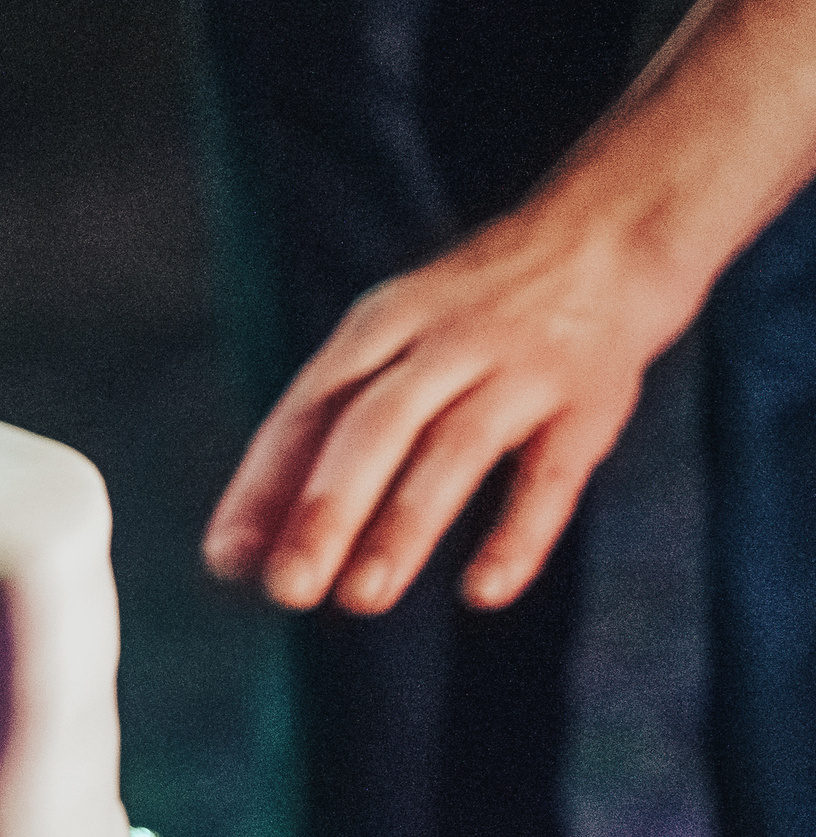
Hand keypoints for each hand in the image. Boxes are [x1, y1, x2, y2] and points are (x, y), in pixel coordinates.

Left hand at [201, 202, 696, 613]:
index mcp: (380, 325)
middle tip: (289, 588)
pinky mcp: (588, 405)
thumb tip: (241, 545)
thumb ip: (319, 435)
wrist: (609, 237)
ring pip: (454, 451)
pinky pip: (551, 476)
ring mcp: (521, 370)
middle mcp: (446, 343)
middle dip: (328, 509)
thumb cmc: (468, 318)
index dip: (265, 485)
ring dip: (404, 527)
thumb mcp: (388, 341)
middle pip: (375, 427)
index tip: (227, 558)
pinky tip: (484, 591)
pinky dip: (519, 535)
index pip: (308, 409)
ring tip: (361, 598)